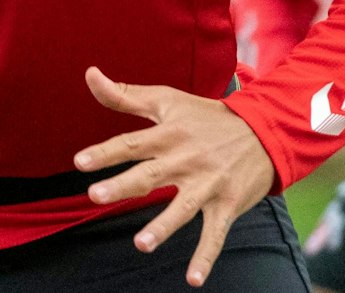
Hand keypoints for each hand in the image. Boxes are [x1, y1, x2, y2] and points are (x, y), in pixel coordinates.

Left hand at [73, 67, 275, 288]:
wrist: (263, 130)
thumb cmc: (205, 116)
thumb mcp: (167, 100)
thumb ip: (124, 95)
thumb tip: (89, 73)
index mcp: (169, 134)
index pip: (131, 143)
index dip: (105, 152)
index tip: (80, 162)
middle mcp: (186, 159)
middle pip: (150, 174)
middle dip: (123, 185)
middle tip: (95, 196)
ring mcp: (208, 184)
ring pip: (183, 207)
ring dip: (163, 226)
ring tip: (141, 244)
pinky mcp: (227, 204)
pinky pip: (215, 234)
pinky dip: (206, 256)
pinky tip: (193, 279)